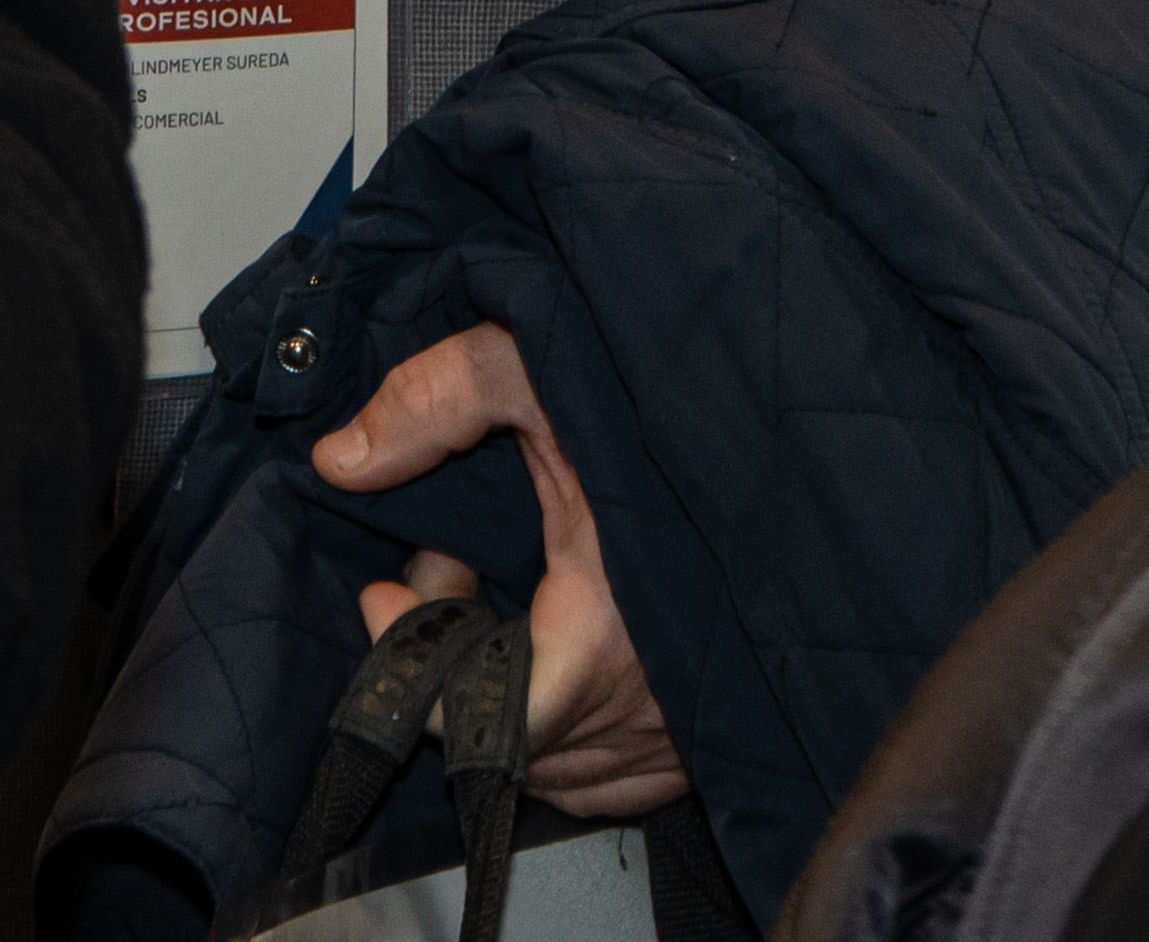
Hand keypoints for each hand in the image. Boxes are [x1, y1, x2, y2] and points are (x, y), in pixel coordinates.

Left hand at [320, 324, 684, 817]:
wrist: (807, 438)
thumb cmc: (680, 408)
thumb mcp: (549, 372)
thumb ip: (445, 398)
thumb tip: (341, 460)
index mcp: (606, 643)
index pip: (475, 723)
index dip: (409, 664)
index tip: (388, 591)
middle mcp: (646, 714)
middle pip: (496, 736)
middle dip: (444, 652)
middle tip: (443, 568)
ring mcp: (678, 741)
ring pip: (545, 758)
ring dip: (498, 684)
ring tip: (503, 593)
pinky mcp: (700, 749)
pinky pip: (601, 775)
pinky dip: (557, 724)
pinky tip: (552, 642)